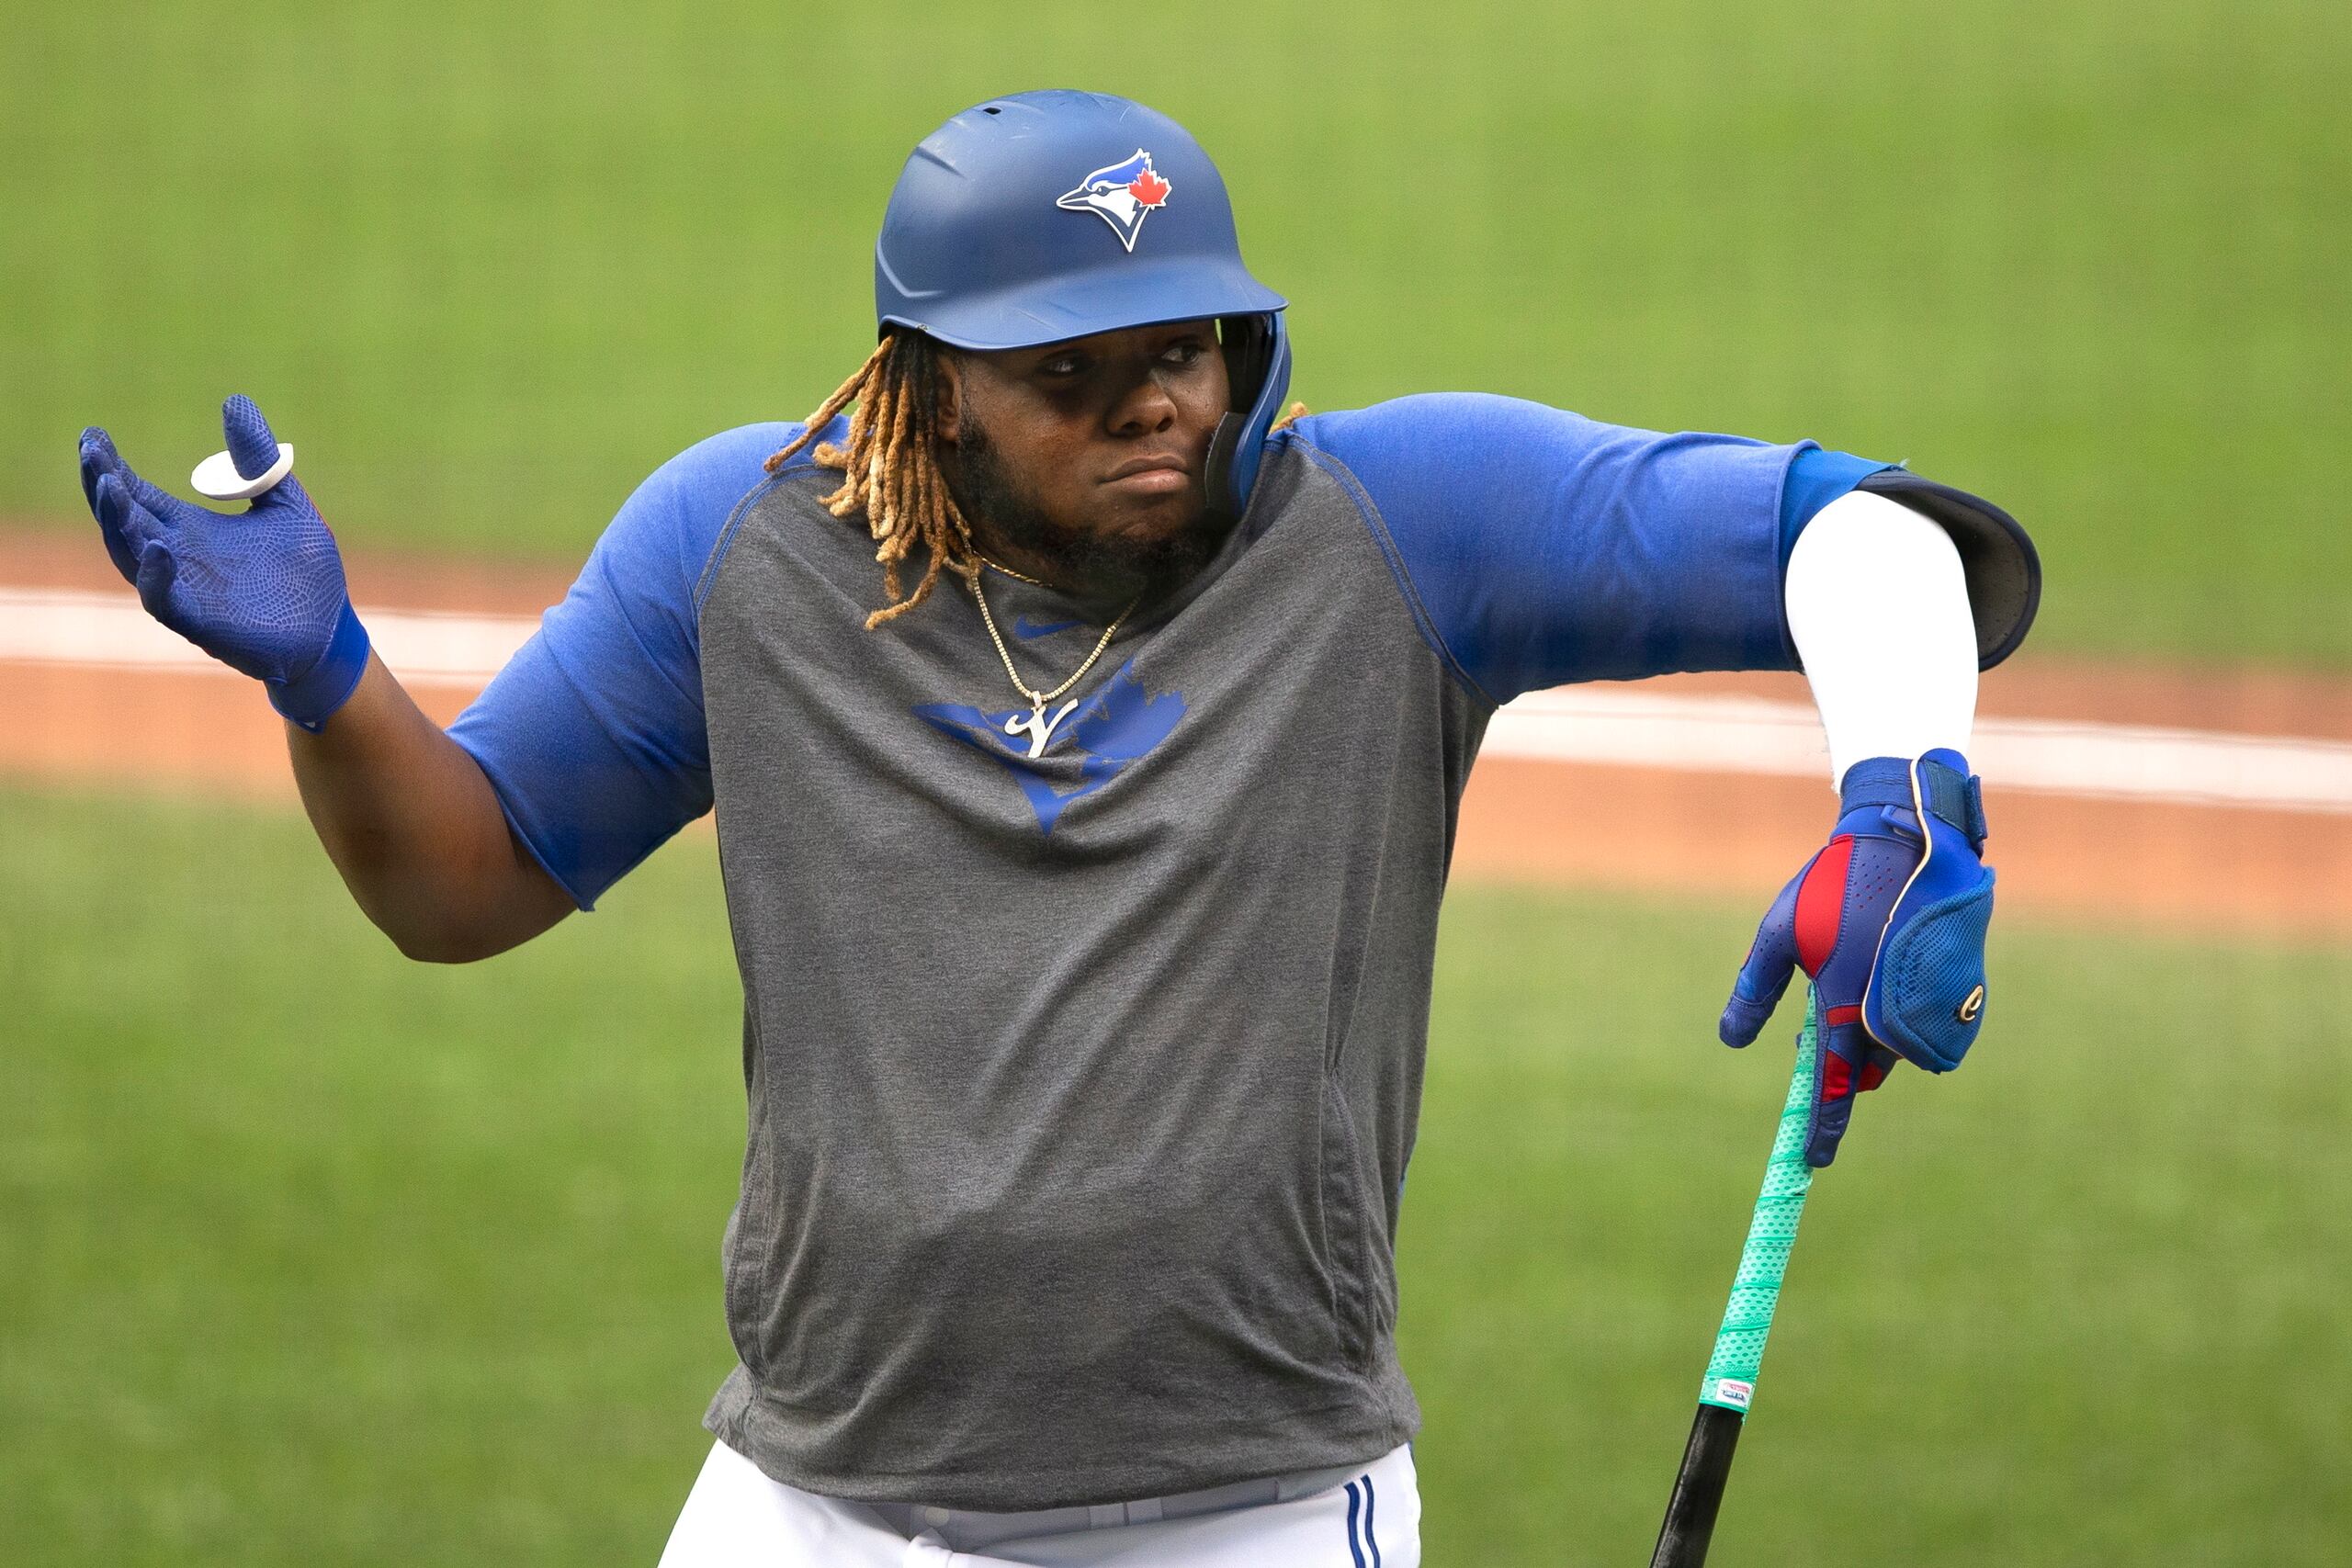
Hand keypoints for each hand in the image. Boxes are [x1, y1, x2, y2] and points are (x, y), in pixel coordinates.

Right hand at [77, 396, 369, 730]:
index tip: (93, 435)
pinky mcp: (203, 623)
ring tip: (109, 485)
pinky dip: (156, 576)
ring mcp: (188, 590)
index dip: (112, 467)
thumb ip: (259, 462)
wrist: (333, 630)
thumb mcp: (286, 503)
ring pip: (133, 556)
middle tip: (90, 452)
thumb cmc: (306, 573)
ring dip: (118, 522)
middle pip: (124, 520)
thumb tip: (235, 401)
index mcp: (192, 530)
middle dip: (103, 487)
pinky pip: (165, 601)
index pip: (138, 494)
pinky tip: (159, 546)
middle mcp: (179, 558)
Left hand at [1719, 750, 1995, 1166]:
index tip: (1810, 1161)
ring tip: (1850, 992)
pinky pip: (1929, 1028)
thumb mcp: (1780, 933)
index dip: (1821, 1126)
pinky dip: (1904, 1019)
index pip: (1831, 1085)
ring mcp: (1933, 1005)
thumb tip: (1732, 1040)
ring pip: (1897, 1050)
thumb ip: (1756, 990)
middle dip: (1842, 1067)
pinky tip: (1887, 977)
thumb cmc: (1833, 886)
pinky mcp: (1964, 992)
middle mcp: (1891, 1014)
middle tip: (1816, 1034)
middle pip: (1865, 1071)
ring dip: (1872, 1039)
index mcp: (1842, 1002)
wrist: (1909, 840)